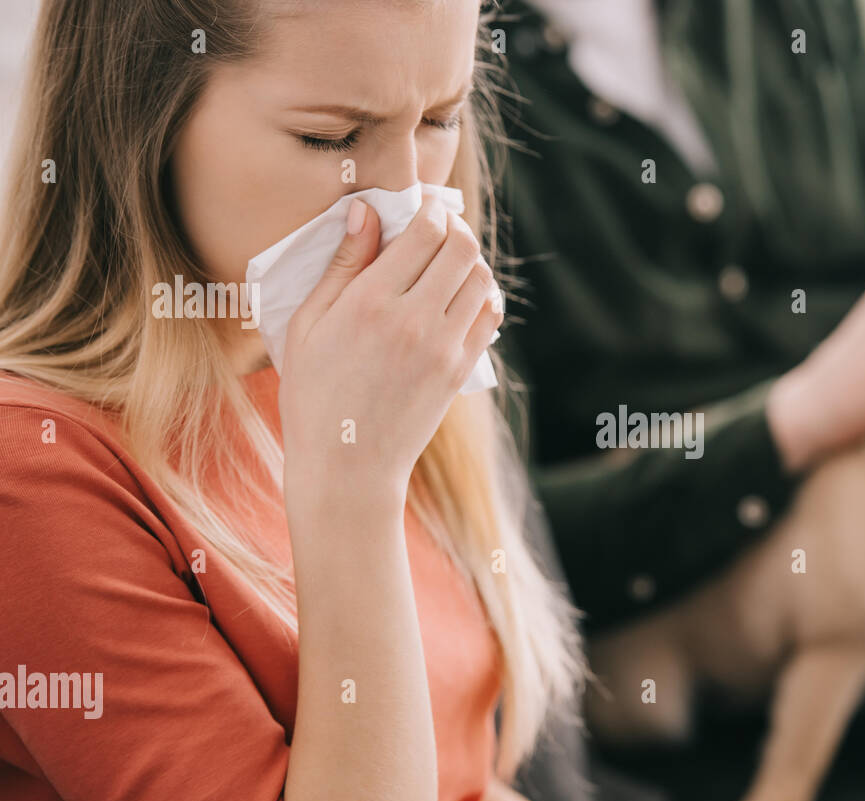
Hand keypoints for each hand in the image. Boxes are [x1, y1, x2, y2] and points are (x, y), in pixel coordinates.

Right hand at [278, 194, 502, 503]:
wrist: (348, 465)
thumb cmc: (314, 395)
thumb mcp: (309, 325)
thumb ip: (342, 265)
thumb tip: (366, 211)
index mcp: (370, 303)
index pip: (424, 232)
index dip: (429, 210)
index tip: (422, 206)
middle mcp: (414, 320)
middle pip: (462, 249)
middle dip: (454, 228)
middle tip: (438, 228)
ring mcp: (444, 347)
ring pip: (482, 280)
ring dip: (470, 261)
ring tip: (448, 262)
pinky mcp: (460, 370)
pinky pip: (489, 317)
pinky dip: (482, 296)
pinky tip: (461, 296)